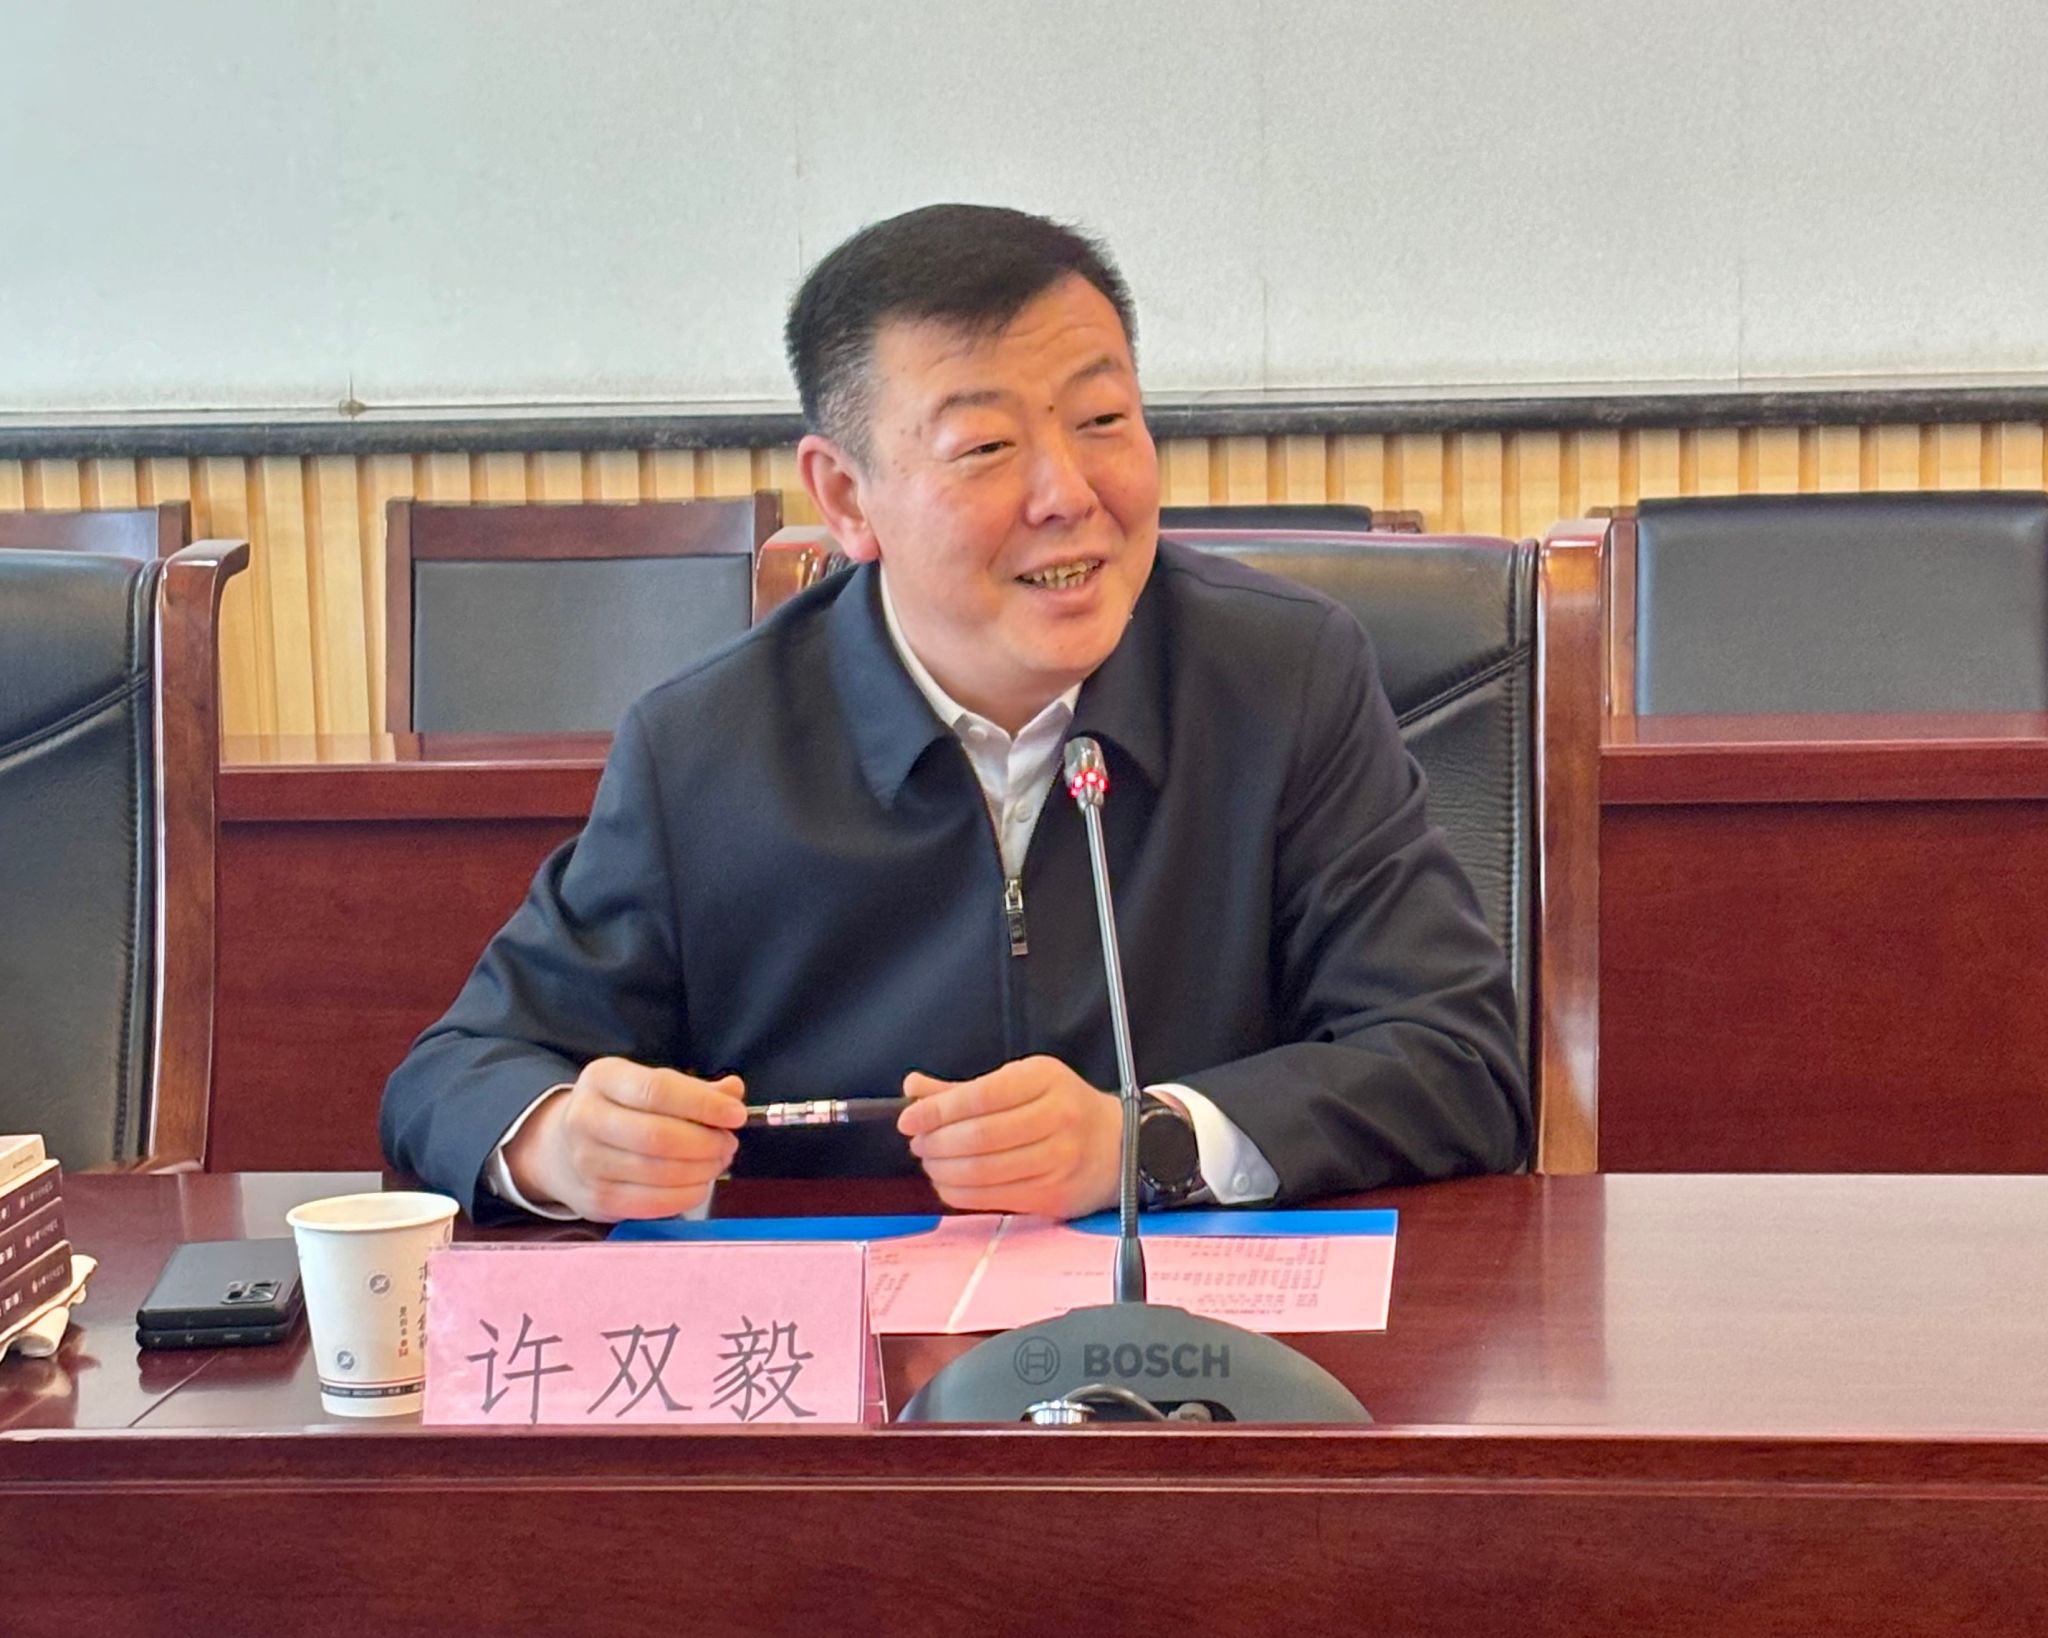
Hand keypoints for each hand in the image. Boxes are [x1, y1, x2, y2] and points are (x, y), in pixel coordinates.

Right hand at [503, 1057, 745, 1221]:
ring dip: (702, 1170)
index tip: (736, 1114)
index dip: (703, 1104)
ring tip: (716, 1161)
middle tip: (728, 1143)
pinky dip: (687, 1195)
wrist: (563, 1148)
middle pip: (658, 1136)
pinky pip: (653, 1203)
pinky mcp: (597, 1199)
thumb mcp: (648, 1084)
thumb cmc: (622, 1111)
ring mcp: (588, 1163)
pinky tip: (699, 1183)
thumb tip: (732, 1092)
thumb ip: (693, 1088)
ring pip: (659, 1173)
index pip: (657, 1090)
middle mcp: (586, 1118)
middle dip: (706, 1143)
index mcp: (602, 1079)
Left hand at [896, 1055, 1122, 1217]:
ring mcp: (1058, 1158)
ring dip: (944, 1169)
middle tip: (918, 1142)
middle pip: (979, 1135)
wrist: (1120, 1146)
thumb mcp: (1022, 1083)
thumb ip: (965, 1088)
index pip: (980, 1095)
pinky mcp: (1054, 1194)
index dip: (937, 1110)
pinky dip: (960, 1193)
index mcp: (1045, 1079)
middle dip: (936, 1142)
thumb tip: (913, 1087)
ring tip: (931, 1161)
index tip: (909, 1118)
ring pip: (983, 1169)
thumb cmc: (1064, 1109)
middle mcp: (1056, 1116)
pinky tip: (948, 1183)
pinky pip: (993, 1198)